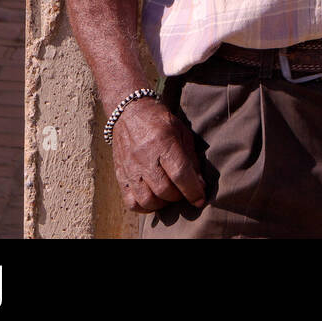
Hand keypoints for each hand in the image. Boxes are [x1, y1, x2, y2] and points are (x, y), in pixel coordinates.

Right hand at [110, 98, 206, 213]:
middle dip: (179, 196)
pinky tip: (153, 200)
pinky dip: (144, 207)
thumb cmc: (161, 122)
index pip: (180, 173)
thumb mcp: (182, 133)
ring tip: (169, 196)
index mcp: (163, 142)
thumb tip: (200, 185)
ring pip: (147, 200)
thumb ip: (191, 159)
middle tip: (184, 191)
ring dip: (163, 204)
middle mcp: (145, 157)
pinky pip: (131, 203)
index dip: (193, 190)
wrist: (130, 113)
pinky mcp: (120, 176)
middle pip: (164, 190)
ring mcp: (130, 168)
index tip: (200, 199)